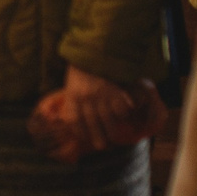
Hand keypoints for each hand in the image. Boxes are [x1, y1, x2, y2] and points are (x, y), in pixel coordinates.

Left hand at [37, 65, 156, 153]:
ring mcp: (102, 96)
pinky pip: (121, 110)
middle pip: (92, 126)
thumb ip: (74, 99)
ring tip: (113, 139)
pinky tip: (124, 117)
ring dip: (112, 133)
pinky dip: (124, 115)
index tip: (85, 138)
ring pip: (109, 122)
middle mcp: (86, 98)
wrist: (94, 49)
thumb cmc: (82, 68)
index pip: (74, 121)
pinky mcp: (116, 92)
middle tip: (102, 147)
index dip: (80, 132)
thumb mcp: (72, 83)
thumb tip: (72, 119)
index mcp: (73, 95)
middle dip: (98, 139)